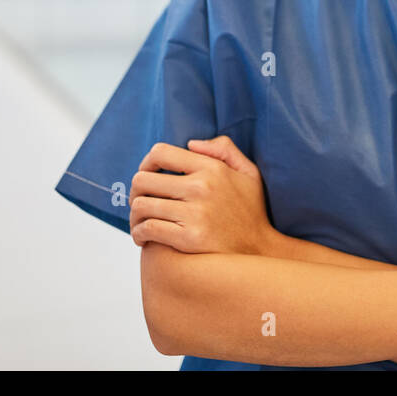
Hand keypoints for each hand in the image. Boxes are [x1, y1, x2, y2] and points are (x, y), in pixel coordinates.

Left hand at [129, 137, 274, 254]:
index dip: (145, 162)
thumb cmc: (252, 211)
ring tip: (141, 222)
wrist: (261, 251)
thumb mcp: (249, 172)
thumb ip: (224, 150)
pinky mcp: (188, 238)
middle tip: (141, 202)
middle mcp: (201, 187)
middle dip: (136, 191)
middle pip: (143, 179)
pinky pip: (148, 229)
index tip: (148, 175)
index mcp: (211, 168)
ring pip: (142, 206)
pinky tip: (144, 238)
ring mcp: (194, 213)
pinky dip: (139, 234)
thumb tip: (191, 144)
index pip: (160, 153)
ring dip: (135, 215)